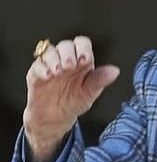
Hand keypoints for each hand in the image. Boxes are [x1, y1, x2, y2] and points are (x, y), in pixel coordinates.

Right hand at [23, 36, 119, 161]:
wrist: (56, 117)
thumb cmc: (74, 102)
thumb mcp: (90, 93)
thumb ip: (100, 80)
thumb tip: (115, 71)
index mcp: (81, 61)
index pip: (82, 44)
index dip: (83, 48)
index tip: (84, 60)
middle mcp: (65, 60)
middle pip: (65, 45)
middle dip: (68, 53)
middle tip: (70, 66)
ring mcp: (50, 65)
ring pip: (49, 51)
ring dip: (54, 59)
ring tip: (59, 71)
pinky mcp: (36, 73)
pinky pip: (37, 64)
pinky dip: (42, 68)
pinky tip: (48, 76)